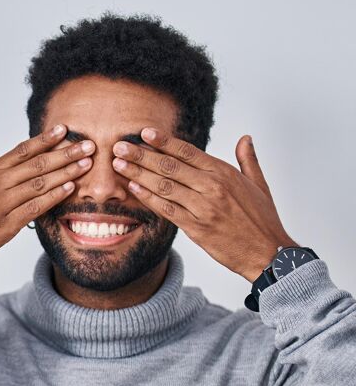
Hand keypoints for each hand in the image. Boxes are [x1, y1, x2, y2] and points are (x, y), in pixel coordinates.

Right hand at [0, 124, 94, 247]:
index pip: (22, 151)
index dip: (44, 140)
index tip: (63, 130)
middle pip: (37, 164)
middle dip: (65, 154)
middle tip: (88, 145)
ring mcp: (3, 205)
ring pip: (40, 184)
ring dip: (66, 173)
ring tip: (86, 164)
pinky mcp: (7, 225)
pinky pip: (35, 208)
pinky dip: (53, 197)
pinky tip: (69, 189)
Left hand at [111, 129, 295, 281]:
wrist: (267, 252)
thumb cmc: (262, 220)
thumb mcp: (259, 184)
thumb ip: (247, 160)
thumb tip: (244, 138)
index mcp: (225, 173)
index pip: (188, 152)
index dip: (164, 141)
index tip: (143, 133)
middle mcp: (212, 186)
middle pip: (170, 166)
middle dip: (142, 155)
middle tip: (119, 147)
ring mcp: (203, 207)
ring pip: (164, 186)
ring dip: (138, 175)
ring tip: (119, 165)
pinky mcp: (196, 228)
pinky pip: (167, 210)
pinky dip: (148, 198)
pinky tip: (133, 189)